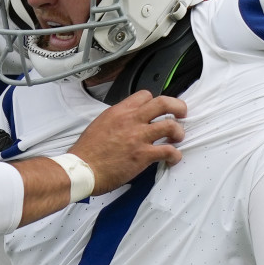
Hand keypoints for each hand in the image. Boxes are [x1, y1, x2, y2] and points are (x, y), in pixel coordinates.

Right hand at [69, 90, 186, 194]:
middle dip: (178, 106)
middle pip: (163, 103)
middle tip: (181, 113)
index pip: (145, 95)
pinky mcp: (143, 155)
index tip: (158, 110)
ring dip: (178, 132)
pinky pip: (168, 151)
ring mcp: (138, 137)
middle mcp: (131, 120)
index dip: (155, 102)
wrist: (82, 169)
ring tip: (177, 138)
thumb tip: (127, 123)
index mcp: (119, 111)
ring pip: (170, 125)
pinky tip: (172, 159)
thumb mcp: (100, 124)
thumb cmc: (87, 151)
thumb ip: (117, 120)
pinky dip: (175, 155)